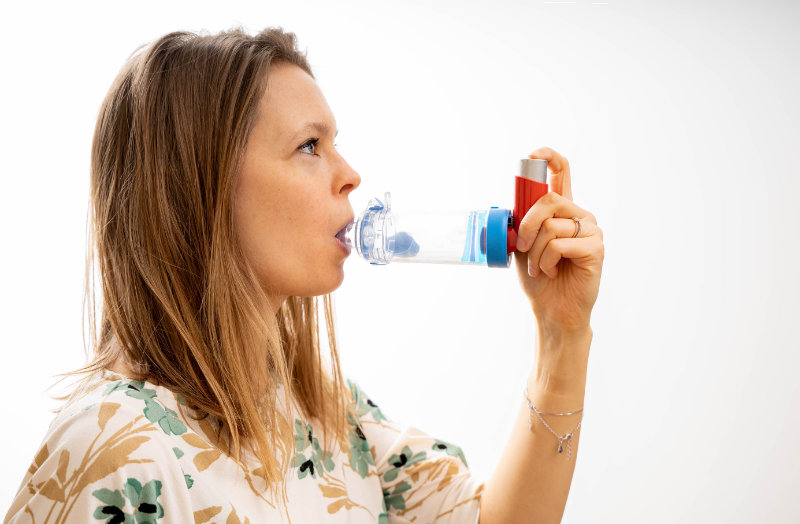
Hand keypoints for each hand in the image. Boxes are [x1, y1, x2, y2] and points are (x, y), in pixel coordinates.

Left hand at [514, 147, 603, 331]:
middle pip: (549, 200)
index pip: (562, 174)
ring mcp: (591, 231)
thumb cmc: (538, 278)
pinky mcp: (595, 248)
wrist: (551, 310)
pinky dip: (546, 260)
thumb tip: (515, 204)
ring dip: (535, 251)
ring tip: (539, 267)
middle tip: (522, 246)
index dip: (549, 159)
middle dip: (527, 224)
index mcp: (562, 211)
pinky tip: (551, 271)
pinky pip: (559, 244)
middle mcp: (579, 215)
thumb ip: (523, 221)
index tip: (534, 154)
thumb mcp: (522, 244)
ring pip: (551, 226)